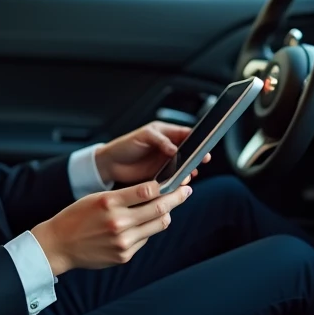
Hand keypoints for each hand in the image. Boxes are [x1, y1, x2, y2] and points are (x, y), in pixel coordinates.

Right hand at [32, 180, 191, 275]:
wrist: (59, 244)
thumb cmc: (77, 217)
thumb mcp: (97, 198)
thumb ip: (125, 196)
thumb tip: (155, 192)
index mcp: (109, 202)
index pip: (148, 190)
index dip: (168, 185)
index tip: (178, 180)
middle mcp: (118, 222)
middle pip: (159, 208)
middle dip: (177, 198)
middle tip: (186, 191)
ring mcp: (122, 241)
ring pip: (157, 225)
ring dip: (166, 215)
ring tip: (168, 208)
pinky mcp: (124, 255)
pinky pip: (145, 240)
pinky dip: (147, 230)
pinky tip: (141, 226)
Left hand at [93, 121, 211, 184]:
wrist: (110, 165)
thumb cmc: (124, 145)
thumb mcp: (143, 136)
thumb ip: (160, 140)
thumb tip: (175, 149)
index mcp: (165, 133)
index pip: (185, 134)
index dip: (196, 139)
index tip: (203, 145)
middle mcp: (168, 148)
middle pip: (188, 151)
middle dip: (196, 155)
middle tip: (203, 160)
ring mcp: (165, 162)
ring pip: (183, 165)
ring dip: (189, 169)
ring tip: (190, 173)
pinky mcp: (161, 175)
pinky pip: (175, 177)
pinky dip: (179, 179)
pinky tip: (182, 181)